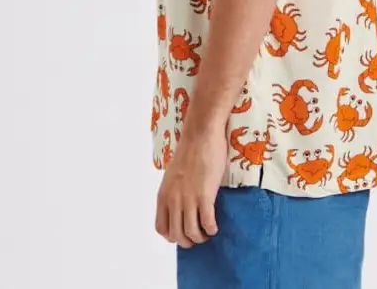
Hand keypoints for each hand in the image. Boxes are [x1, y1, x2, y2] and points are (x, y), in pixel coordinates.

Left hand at [155, 121, 226, 247]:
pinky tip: (215, 226)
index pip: (161, 227)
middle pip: (176, 235)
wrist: (201, 134)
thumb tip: (182, 206)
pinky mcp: (204, 195)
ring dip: (201, 237)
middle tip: (198, 236)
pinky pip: (207, 223)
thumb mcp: (174, 175)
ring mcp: (188, 198)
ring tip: (207, 232)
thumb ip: (175, 192)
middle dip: (188, 241)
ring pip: (191, 233)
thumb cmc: (190, 150)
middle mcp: (173, 199)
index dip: (172, 235)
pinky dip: (211, 229)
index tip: (183, 232)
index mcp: (163, 194)